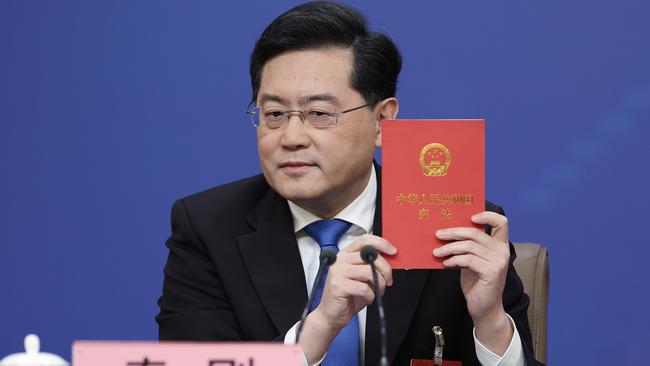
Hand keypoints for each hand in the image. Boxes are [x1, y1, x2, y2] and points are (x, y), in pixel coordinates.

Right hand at [315, 234, 395, 329]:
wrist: (331, 314)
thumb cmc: (348, 296)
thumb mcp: (361, 277)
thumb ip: (371, 265)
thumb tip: (389, 259)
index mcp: (346, 254)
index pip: (364, 240)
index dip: (381, 243)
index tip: (393, 251)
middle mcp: (340, 260)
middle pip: (370, 255)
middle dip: (386, 269)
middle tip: (388, 280)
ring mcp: (337, 272)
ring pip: (369, 271)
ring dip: (379, 284)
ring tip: (377, 291)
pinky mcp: (338, 285)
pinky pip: (364, 288)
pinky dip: (371, 295)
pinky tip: (367, 298)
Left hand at [432, 211, 512, 353]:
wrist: (484, 308)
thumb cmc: (477, 283)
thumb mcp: (472, 260)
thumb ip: (468, 247)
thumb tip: (447, 233)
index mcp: (500, 245)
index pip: (502, 222)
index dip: (487, 215)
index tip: (470, 216)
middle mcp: (502, 251)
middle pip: (476, 232)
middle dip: (454, 232)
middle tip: (438, 234)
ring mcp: (498, 261)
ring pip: (469, 246)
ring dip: (449, 248)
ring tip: (437, 252)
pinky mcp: (491, 272)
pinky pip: (467, 259)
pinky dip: (454, 260)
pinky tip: (446, 264)